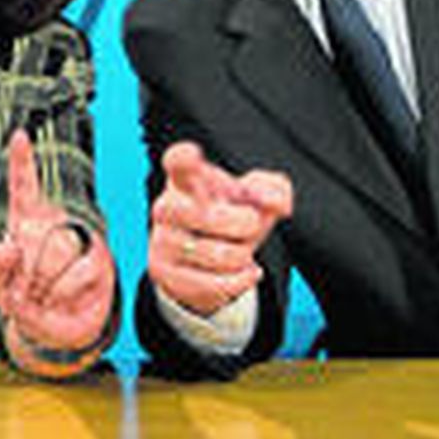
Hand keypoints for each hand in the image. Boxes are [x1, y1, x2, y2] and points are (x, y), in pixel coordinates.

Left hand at [0, 130, 116, 371]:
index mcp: (27, 222)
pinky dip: (63, 295)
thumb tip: (8, 245)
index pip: (24, 188)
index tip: (19, 135)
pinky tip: (61, 301)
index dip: (21, 161)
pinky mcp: (99, 262)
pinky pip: (78, 274)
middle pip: (35, 236)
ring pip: (58, 254)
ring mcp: (80, 242)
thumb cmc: (26, 300)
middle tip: (22, 292)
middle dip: (22, 273)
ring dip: (42, 286)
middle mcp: (55, 225)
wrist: (56, 332)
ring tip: (41, 298)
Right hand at [148, 141, 292, 317]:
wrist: (207, 261)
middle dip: (246, 224)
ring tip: (240, 251)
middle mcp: (167, 206)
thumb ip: (273, 189)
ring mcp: (162, 241)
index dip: (184, 157)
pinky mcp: (163, 274)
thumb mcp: (256, 197)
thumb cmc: (232, 216)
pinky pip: (216, 284)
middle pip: (212, 215)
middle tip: (248, 223)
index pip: (177, 162)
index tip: (193, 155)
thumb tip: (276, 203)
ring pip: (222, 254)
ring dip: (244, 256)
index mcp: (186, 178)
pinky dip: (242, 279)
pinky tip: (245, 272)